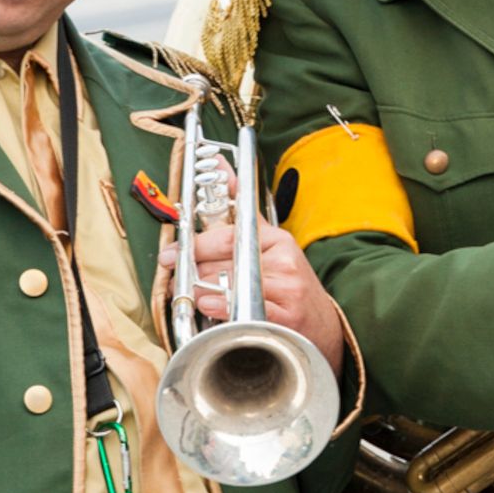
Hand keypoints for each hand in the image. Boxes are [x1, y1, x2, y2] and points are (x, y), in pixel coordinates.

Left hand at [160, 216, 348, 377]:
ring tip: (188, 295)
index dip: (195, 243)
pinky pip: (247, 307)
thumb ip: (243, 214)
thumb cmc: (288, 286)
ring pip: (232, 283)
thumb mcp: (270, 246)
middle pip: (226, 259)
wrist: (322, 325)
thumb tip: (222, 167)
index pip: (230, 233)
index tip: (171, 251)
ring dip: (201, 290)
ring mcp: (287, 287)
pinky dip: (222, 307)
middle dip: (192, 269)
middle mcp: (283, 259)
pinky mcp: (287, 314)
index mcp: (276, 239)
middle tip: (174, 278)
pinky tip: (209, 306)